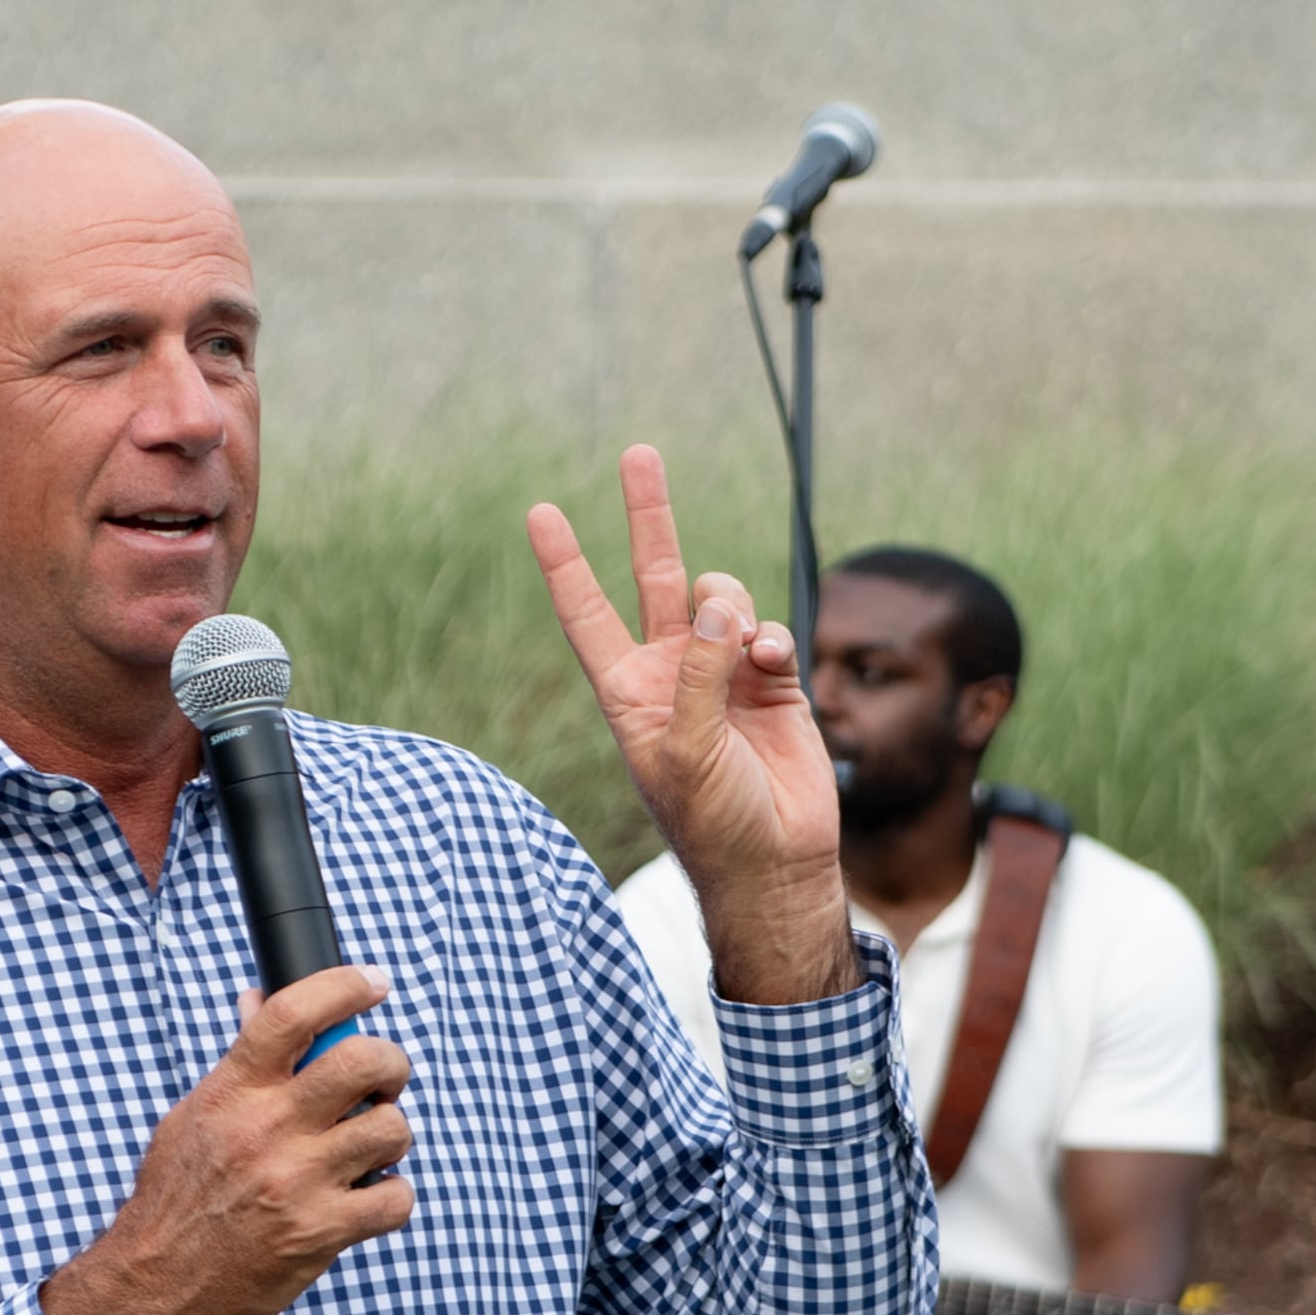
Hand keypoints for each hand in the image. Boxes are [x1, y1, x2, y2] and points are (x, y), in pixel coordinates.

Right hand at [42, 965, 415, 1314]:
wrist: (154, 1287)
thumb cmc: (173, 1201)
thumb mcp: (191, 1118)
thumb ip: (236, 1065)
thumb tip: (256, 1002)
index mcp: (232, 1092)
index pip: (293, 1012)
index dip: (344, 986)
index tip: (373, 983)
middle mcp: (266, 1129)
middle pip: (362, 1061)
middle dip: (391, 1062)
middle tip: (383, 1080)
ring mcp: (297, 1182)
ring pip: (391, 1128)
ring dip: (391, 1134)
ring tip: (368, 1147)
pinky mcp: (321, 1233)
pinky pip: (395, 1197)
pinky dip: (391, 1196)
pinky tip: (366, 1198)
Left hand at [527, 447, 857, 1003]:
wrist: (775, 861)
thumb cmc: (712, 819)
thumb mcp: (684, 749)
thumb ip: (698, 673)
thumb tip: (720, 604)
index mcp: (628, 690)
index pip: (587, 613)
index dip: (565, 564)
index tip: (540, 511)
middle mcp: (670, 671)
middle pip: (654, 575)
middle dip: (648, 515)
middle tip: (638, 453)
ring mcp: (721, 671)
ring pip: (722, 596)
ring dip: (733, 606)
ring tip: (745, 653)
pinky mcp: (771, 678)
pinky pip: (766, 626)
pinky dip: (768, 633)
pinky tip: (770, 663)